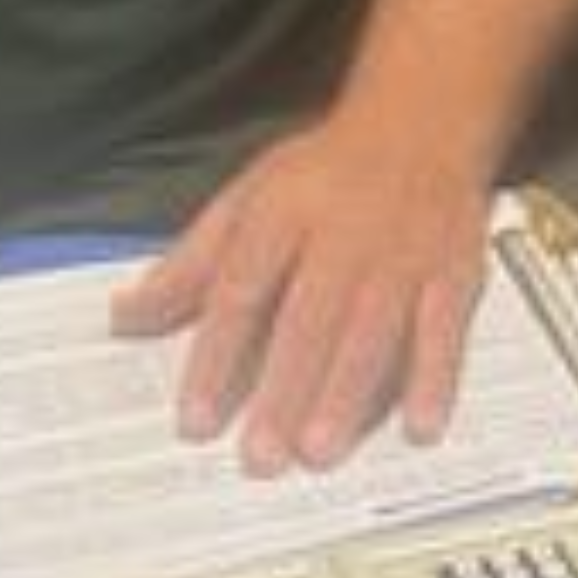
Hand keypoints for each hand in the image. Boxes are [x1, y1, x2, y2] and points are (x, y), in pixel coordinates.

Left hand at [107, 117, 493, 475]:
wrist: (421, 121)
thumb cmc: (323, 171)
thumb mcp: (245, 199)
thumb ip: (188, 265)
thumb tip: (124, 316)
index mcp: (280, 213)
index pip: (240, 290)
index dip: (215, 358)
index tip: (196, 419)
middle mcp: (341, 234)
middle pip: (307, 320)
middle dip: (282, 391)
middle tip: (260, 455)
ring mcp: (401, 254)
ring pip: (372, 331)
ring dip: (346, 394)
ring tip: (318, 451)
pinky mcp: (453, 271)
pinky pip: (445, 329)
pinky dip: (435, 378)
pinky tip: (420, 425)